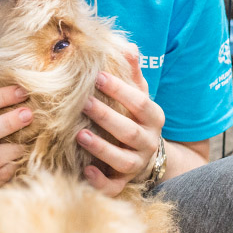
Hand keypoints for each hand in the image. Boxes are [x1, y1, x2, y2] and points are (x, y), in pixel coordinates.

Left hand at [78, 47, 163, 195]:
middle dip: (106, 117)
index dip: (120, 90)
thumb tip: (128, 46)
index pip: (140, 103)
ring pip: (122, 160)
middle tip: (83, 103)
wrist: (147, 155)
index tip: (98, 77)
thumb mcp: (138, 96)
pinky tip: (86, 170)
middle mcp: (148, 142)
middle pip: (129, 132)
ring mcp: (137, 164)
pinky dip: (100, 181)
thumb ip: (133, 74)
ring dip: (101, 148)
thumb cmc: (134, 117)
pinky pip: (114, 186)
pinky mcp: (124, 182)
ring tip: (79, 135)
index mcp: (152, 118)